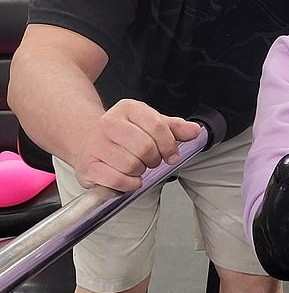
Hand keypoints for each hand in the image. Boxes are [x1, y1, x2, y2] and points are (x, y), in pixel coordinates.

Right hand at [73, 99, 201, 191]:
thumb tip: (195, 131)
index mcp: (128, 108)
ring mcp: (96, 144)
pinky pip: (117, 179)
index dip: (169, 145)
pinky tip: (130, 179)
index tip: (171, 155)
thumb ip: (175, 128)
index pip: (158, 126)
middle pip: (145, 147)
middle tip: (151, 161)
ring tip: (137, 167)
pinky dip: (129, 184)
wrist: (89, 141)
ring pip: (131, 165)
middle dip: (154, 160)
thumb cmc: (125, 135)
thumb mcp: (151, 125)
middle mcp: (109, 123)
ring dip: (140, 171)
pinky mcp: (88, 165)